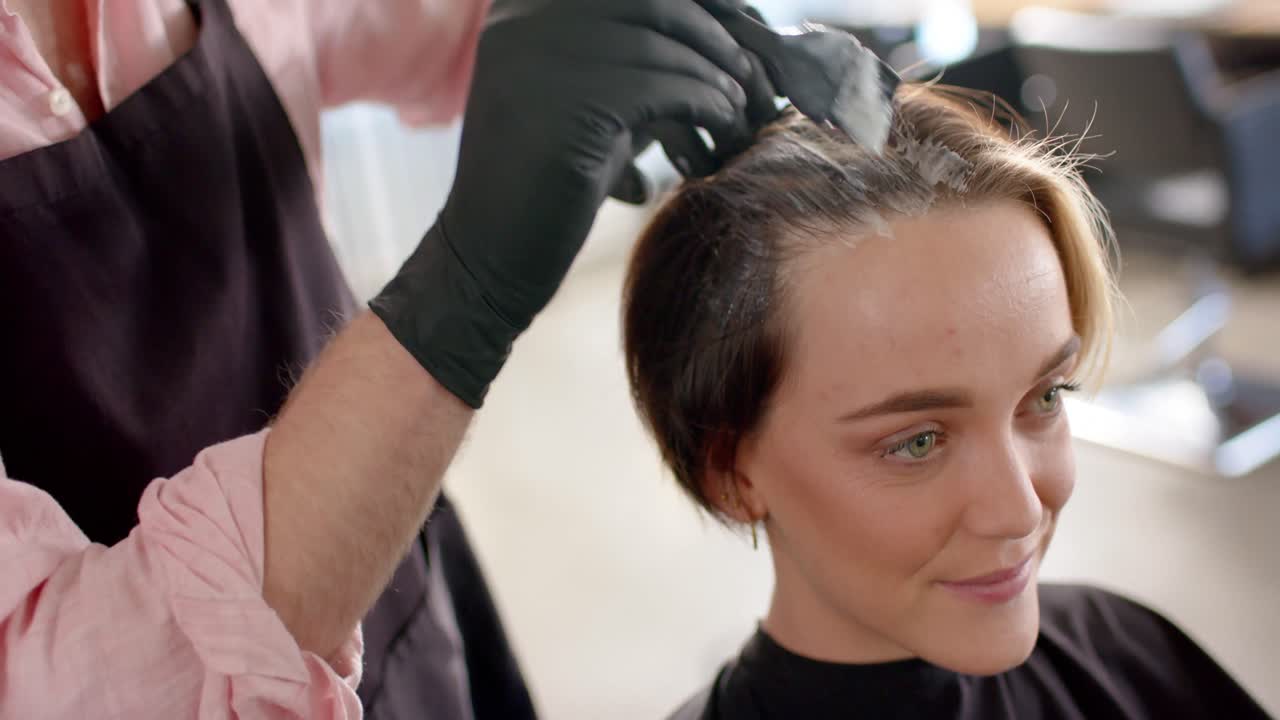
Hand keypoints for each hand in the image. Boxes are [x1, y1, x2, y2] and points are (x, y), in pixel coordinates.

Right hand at [371, 0, 758, 406]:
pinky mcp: (573, 106)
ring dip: (719, 76)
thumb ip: (628, 55)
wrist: (491, 256)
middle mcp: (526, 19)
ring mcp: (544, 58)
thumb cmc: (547, 181)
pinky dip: (707, 104)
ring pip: (666, 44)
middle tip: (751, 77)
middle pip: (656, 2)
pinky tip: (723, 126)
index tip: (733, 44)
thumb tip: (720, 29)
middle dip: (716, 38)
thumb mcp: (584, 98)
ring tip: (741, 109)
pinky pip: (666, 87)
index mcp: (522, 7)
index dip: (697, 11)